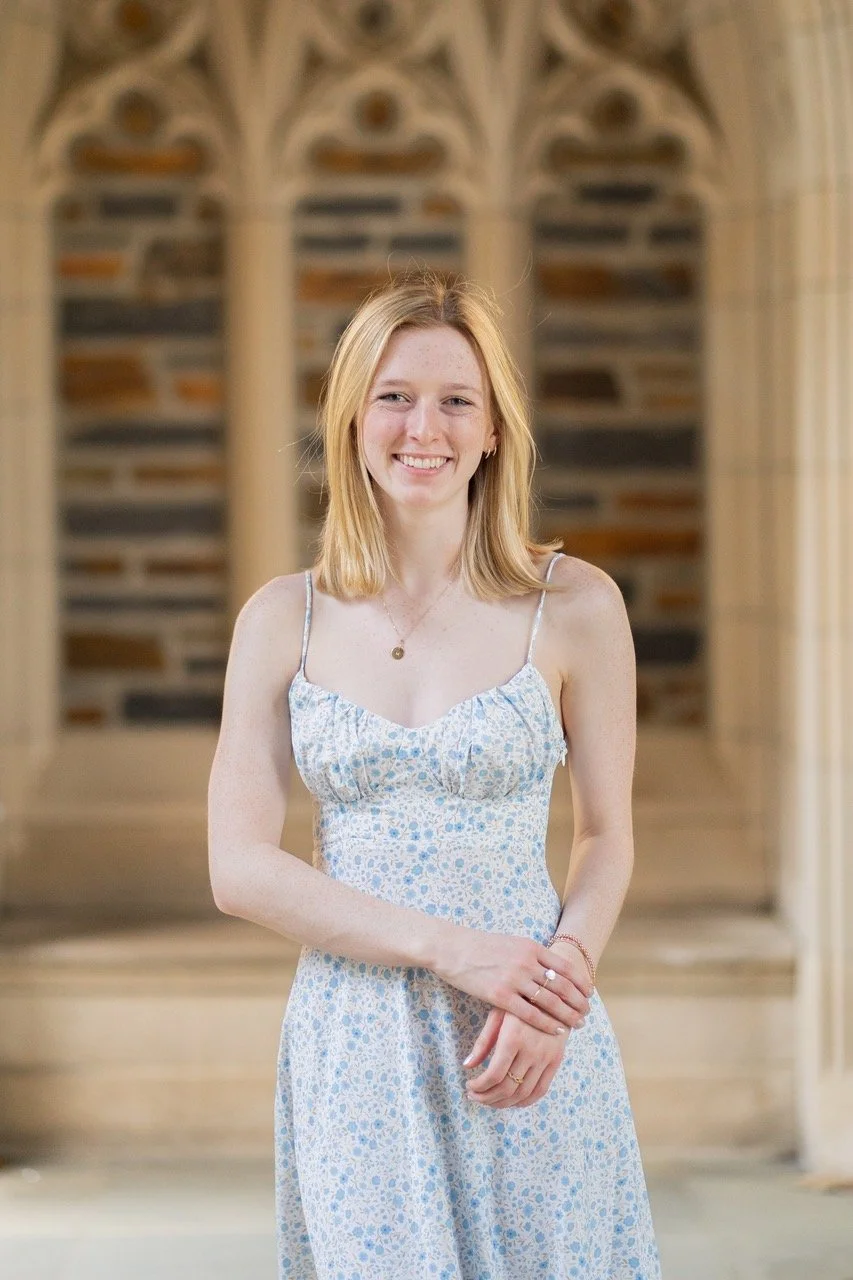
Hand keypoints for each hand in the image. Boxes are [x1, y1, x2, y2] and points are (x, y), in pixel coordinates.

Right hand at [431, 924, 591, 1033]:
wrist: (452, 948)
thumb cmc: (481, 946)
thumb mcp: (511, 943)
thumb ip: (531, 954)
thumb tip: (549, 965)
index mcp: (531, 947)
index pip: (565, 967)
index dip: (580, 983)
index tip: (589, 994)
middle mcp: (526, 962)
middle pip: (562, 986)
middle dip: (578, 1002)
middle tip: (587, 1014)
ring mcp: (514, 979)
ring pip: (549, 1001)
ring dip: (567, 1015)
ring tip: (576, 1024)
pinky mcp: (500, 996)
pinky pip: (530, 1013)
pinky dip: (546, 1024)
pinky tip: (556, 1031)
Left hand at [462, 1006, 573, 1107]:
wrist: (553, 994)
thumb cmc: (519, 1002)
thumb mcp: (497, 1014)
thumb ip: (483, 1042)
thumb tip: (466, 1066)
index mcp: (513, 1038)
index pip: (494, 1075)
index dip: (479, 1087)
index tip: (469, 1086)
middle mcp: (531, 1051)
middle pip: (507, 1088)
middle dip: (487, 1098)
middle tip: (475, 1097)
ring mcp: (546, 1058)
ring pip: (523, 1093)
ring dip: (504, 1103)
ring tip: (489, 1101)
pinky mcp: (556, 1061)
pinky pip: (541, 1089)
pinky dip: (526, 1101)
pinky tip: (512, 1101)